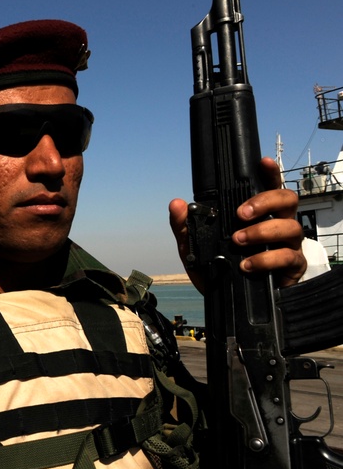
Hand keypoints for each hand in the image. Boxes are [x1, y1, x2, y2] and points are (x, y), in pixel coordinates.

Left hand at [169, 157, 306, 290]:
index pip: (269, 188)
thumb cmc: (220, 271)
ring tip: (238, 240)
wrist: (232, 305)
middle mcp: (277, 224)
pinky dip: (266, 259)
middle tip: (241, 213)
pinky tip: (247, 265)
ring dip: (262, 231)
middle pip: (287, 199)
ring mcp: (288, 244)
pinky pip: (288, 256)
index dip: (270, 173)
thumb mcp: (195, 249)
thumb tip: (176, 204)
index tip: (262, 162)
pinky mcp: (292, 266)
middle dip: (265, 201)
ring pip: (290, 226)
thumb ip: (185, 227)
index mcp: (258, 215)